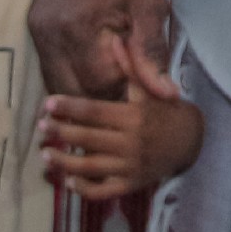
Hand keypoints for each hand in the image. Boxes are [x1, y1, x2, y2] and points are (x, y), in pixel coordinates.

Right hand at [29, 0, 176, 99]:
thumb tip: (166, 95)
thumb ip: (152, 53)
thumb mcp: (149, 6)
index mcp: (77, 29)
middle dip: (100, 98)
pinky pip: (50, 64)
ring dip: (82, 88)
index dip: (122, 94)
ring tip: (112, 81)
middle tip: (127, 92)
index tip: (142, 92)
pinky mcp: (34, 24)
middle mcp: (48, 34)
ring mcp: (36, 29)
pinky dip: (70, 72)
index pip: (97, 86)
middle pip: (71, 91)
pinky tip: (92, 67)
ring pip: (56, 82)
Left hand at [38, 34, 201, 201]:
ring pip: (89, 167)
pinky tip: (68, 181)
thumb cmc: (164, 112)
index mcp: (134, 116)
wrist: (191, 142)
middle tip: (39, 126)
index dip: (69, 107)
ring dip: (63, 162)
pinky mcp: (130, 185)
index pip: (94, 111)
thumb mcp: (148, 89)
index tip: (48, 104)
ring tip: (44, 154)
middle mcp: (131, 142)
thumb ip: (129, 67)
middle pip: (87, 138)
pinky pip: (102, 191)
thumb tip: (114, 40)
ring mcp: (130, 166)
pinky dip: (83, 188)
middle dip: (61, 132)